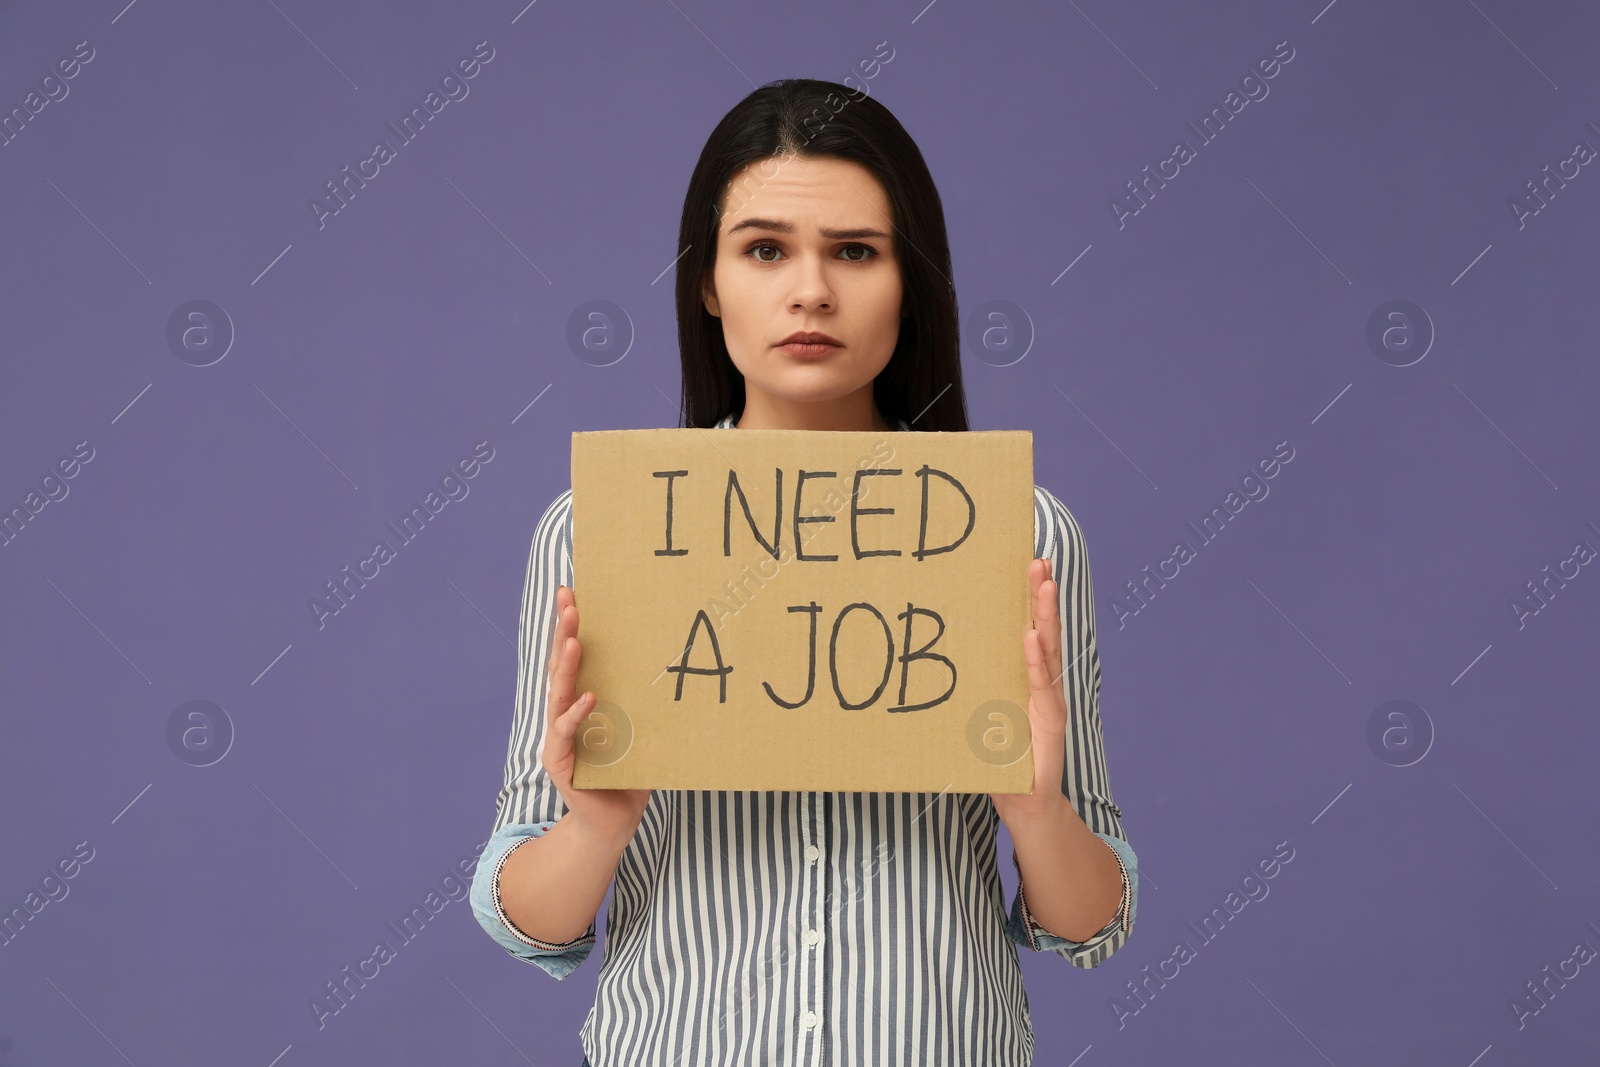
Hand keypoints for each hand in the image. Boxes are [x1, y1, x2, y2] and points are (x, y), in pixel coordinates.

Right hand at [541, 584, 651, 846]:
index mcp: (581, 700)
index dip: (569, 625)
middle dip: (562, 631)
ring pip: (558, 692)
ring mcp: (558, 736)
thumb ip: (650, 705)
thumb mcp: (644, 731)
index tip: (572, 591)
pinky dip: (577, 714)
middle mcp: (564, 713)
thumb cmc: (629, 774)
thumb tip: (685, 668)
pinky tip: (589, 697)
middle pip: (560, 665)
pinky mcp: (559, 761)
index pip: (573, 656)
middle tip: (567, 599)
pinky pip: (567, 732)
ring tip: (573, 638)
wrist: (613, 824)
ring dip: (565, 664)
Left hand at [990, 558, 1069, 827]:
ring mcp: (1050, 701)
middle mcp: (1044, 683)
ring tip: (1044, 583)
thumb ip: (971, 690)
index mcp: (1029, 678)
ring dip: (1045, 615)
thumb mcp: (981, 714)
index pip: (1033, 629)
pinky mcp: (1049, 723)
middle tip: (1039, 559)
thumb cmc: (1001, 757)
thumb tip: (925, 664)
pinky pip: (1040, 686)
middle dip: (1042, 594)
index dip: (1032, 598)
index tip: (1030, 563)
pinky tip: (1030, 637)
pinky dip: (1035, 661)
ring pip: (1048, 649)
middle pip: (1045, 630)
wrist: (1026, 802)